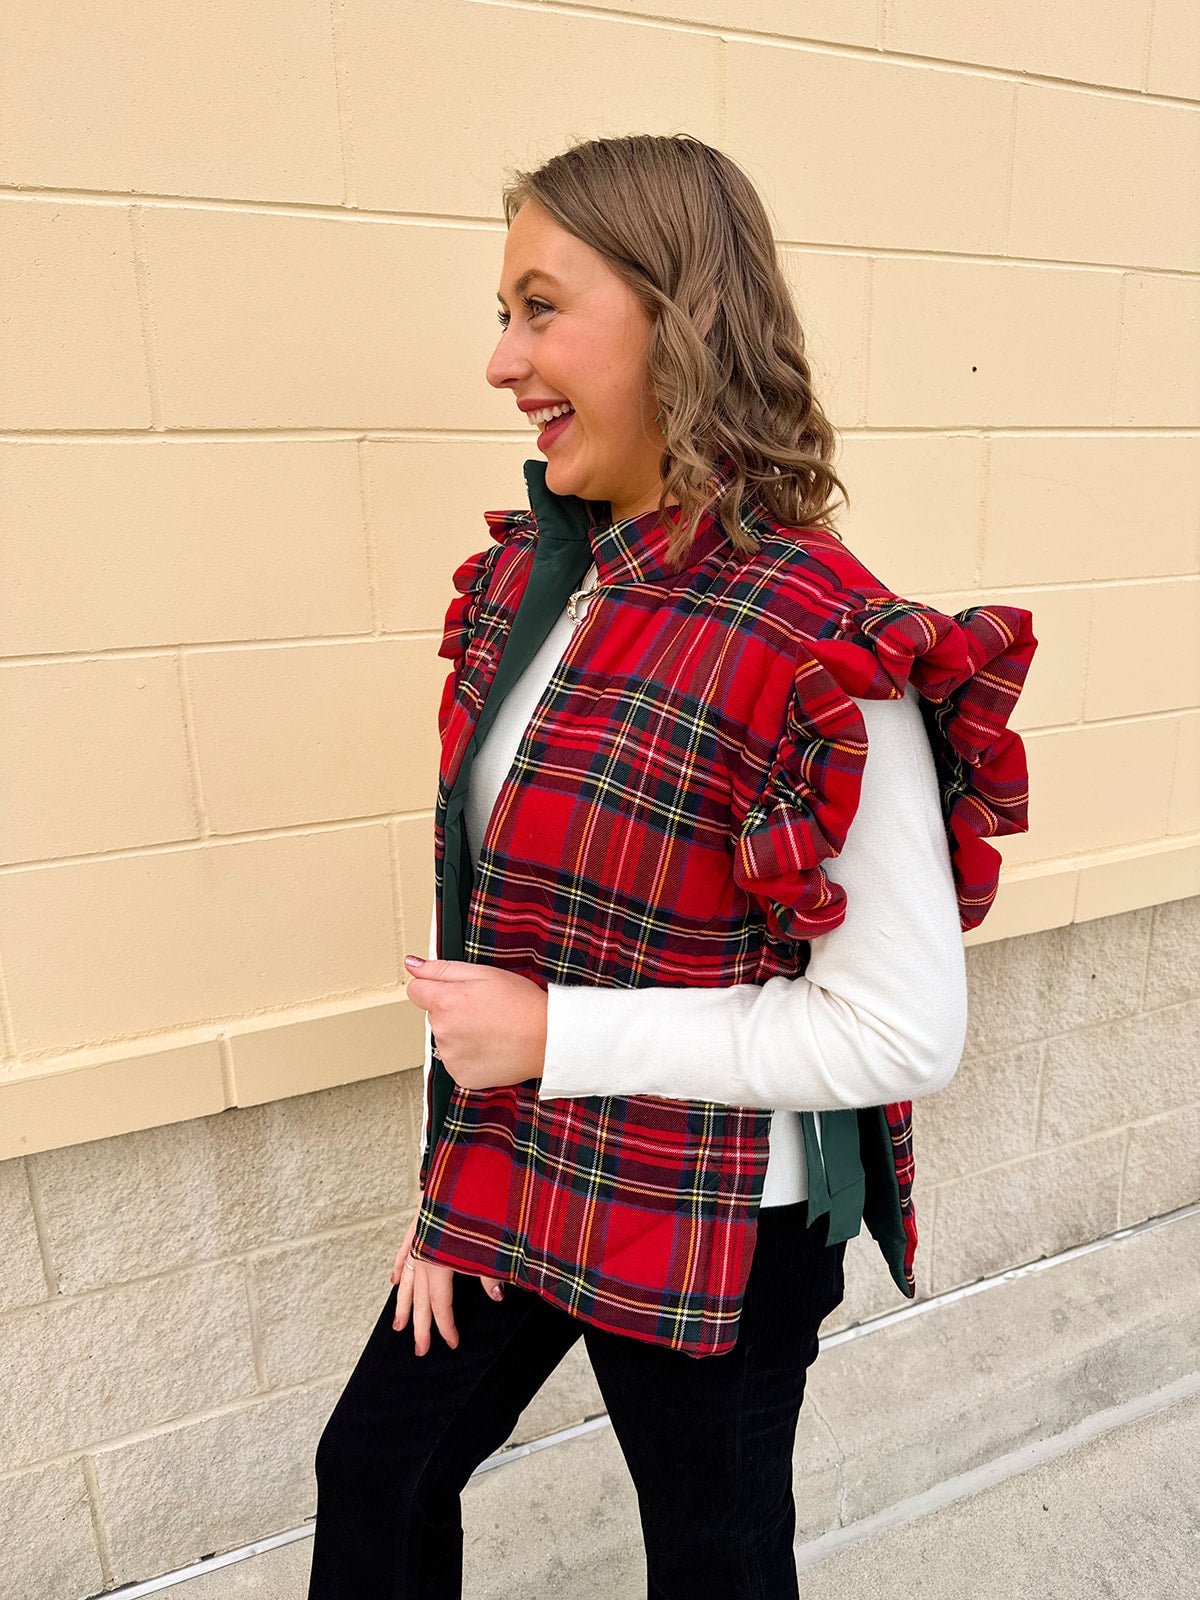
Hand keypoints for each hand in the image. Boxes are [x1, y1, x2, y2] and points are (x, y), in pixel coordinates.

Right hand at [390, 1215, 507, 1354]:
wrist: (465, 1167)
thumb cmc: (478, 1203)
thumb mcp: (490, 1242)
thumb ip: (490, 1273)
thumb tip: (496, 1296)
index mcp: (438, 1261)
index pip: (440, 1304)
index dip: (446, 1326)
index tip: (452, 1343)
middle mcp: (423, 1254)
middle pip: (419, 1299)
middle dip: (420, 1326)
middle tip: (421, 1350)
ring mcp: (416, 1239)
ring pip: (405, 1280)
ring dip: (403, 1304)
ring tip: (398, 1325)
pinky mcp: (416, 1225)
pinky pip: (403, 1253)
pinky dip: (398, 1268)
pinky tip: (392, 1280)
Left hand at [403, 956, 546, 1090]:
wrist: (547, 1039)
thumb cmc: (520, 1003)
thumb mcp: (484, 974)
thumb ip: (442, 969)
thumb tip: (412, 965)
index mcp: (445, 1002)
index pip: (415, 991)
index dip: (434, 987)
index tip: (455, 992)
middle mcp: (442, 1031)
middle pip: (433, 1016)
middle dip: (451, 1011)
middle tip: (483, 1010)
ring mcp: (450, 1057)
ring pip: (444, 1039)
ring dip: (460, 1035)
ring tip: (490, 1030)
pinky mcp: (461, 1076)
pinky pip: (455, 1061)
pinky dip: (468, 1056)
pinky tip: (489, 1048)